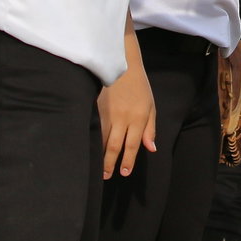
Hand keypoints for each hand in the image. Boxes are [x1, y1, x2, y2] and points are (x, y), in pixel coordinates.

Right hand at [98, 43, 156, 178]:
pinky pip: (94, 129)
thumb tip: (151, 149)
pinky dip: (92, 141)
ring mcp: (107, 113)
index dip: (128, 161)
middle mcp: (122, 118)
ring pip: (102, 139)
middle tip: (107, 176)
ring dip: (100, 155)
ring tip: (98, 168)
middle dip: (110, 163)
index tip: (124, 172)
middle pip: (115, 146)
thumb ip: (150, 129)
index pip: (132, 145)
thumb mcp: (151, 107)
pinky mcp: (96, 108)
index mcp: (138, 118)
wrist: (122, 64)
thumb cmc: (139, 87)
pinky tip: (89, 149)